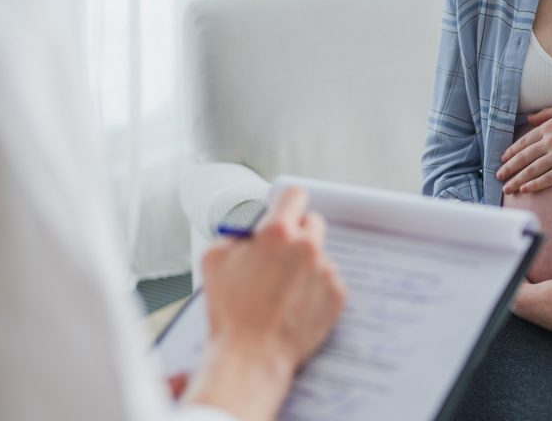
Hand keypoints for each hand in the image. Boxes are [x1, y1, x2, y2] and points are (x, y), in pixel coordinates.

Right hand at [184, 187, 346, 420]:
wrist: (250, 357)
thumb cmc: (230, 311)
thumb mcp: (214, 259)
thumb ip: (235, 235)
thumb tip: (248, 232)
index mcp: (278, 232)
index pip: (294, 194)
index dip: (286, 202)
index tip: (284, 209)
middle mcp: (307, 246)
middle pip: (312, 222)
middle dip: (297, 233)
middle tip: (281, 254)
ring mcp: (325, 271)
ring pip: (320, 255)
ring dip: (306, 264)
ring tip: (283, 290)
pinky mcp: (337, 295)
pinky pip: (329, 281)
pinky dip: (316, 289)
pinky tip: (295, 304)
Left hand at [498, 104, 551, 193]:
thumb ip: (545, 114)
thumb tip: (528, 119)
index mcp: (547, 127)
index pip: (523, 142)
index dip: (511, 152)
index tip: (502, 160)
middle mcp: (550, 141)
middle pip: (524, 157)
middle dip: (509, 168)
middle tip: (498, 177)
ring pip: (533, 170)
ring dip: (518, 180)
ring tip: (507, 187)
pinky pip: (549, 178)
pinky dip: (536, 184)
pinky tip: (525, 189)